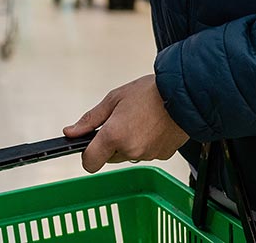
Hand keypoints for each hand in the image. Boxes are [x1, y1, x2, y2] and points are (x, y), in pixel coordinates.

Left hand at [63, 75, 188, 172]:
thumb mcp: (114, 99)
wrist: (185, 95)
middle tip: (120, 121)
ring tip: (138, 120)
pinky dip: (144, 144)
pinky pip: (145, 154)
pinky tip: (151, 127)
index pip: (90, 162)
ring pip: (127, 155)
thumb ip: (90, 119)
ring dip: (128, 143)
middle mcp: (130, 150)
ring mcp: (147, 155)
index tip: (88, 145)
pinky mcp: (161, 156)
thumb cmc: (151, 92)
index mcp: (114, 135)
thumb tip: (71, 132)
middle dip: (109, 143)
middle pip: (109, 157)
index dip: (87, 155)